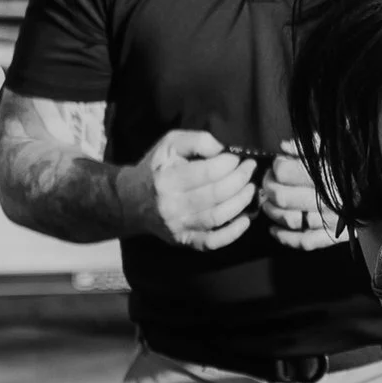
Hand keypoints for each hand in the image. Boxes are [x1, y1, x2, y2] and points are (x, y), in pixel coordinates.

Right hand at [123, 128, 257, 250]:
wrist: (130, 201)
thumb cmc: (156, 168)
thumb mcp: (170, 144)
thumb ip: (197, 141)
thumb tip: (223, 150)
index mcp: (167, 179)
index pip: (208, 172)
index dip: (230, 164)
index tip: (239, 158)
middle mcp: (172, 205)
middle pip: (216, 194)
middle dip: (240, 180)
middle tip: (250, 170)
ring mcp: (179, 226)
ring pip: (218, 217)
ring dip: (241, 202)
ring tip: (251, 189)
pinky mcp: (184, 240)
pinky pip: (212, 242)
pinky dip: (233, 233)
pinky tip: (245, 220)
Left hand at [260, 139, 344, 248]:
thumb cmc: (355, 167)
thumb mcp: (334, 148)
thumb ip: (308, 146)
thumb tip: (283, 147)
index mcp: (325, 173)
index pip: (284, 172)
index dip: (274, 168)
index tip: (276, 165)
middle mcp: (327, 197)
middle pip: (282, 197)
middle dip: (268, 189)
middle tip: (269, 184)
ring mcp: (330, 218)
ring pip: (290, 219)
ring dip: (272, 213)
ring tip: (268, 204)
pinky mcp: (334, 235)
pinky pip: (304, 241)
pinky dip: (285, 238)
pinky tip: (274, 230)